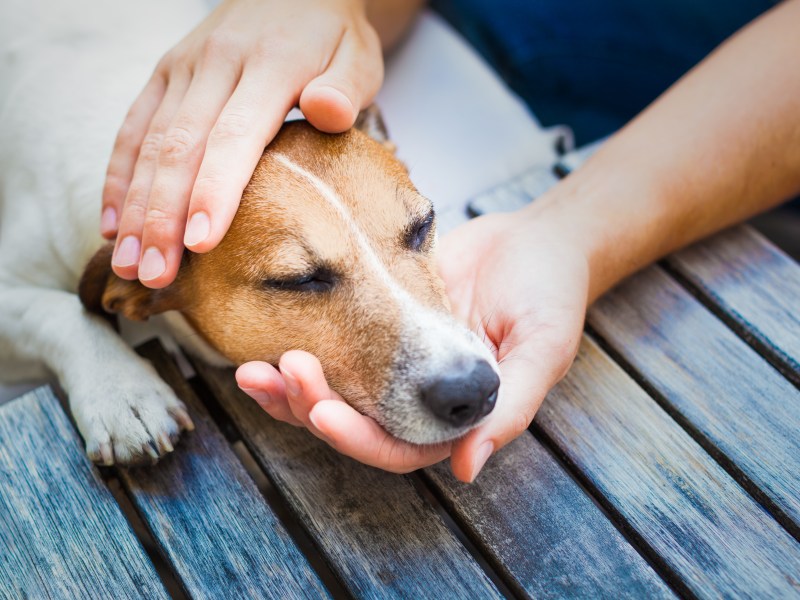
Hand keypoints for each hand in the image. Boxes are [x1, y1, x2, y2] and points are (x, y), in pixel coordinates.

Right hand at [103, 0, 382, 287]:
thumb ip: (344, 87)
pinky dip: (118, 177)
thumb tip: (328, 111)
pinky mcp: (164, 74)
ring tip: (127, 263)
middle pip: (180, 148)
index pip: (234, 136)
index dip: (214, 191)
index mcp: (270, 65)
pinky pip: (133, 127)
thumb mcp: (357, 56)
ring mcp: (183, 68)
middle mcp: (217, 64)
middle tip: (154, 274)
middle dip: (163, 216)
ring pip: (149, 143)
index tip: (200, 243)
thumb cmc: (331, 37)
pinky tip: (112, 222)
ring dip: (134, 207)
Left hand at [237, 205, 589, 481]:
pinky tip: (265, 346)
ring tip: (252, 370)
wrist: (533, 240)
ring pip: (333, 393)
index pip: (398, 447)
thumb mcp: (544, 350)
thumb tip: (466, 468)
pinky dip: (299, 349)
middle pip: (353, 425)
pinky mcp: (375, 326)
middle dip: (311, 406)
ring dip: (291, 388)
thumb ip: (511, 409)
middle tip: (280, 373)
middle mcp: (418, 401)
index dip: (358, 438)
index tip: (322, 412)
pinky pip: (332, 346)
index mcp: (455, 418)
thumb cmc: (549, 294)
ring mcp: (393, 364)